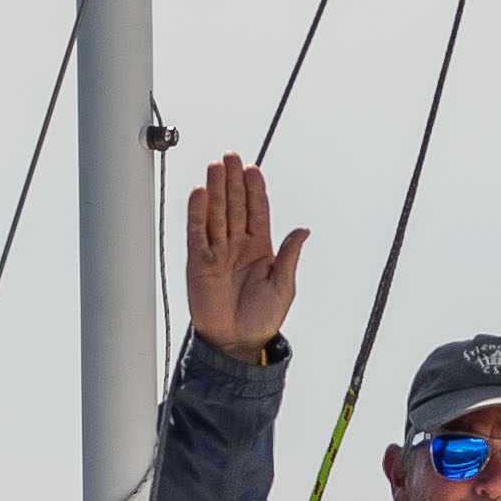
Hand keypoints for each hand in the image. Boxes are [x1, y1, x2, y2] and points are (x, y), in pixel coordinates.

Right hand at [186, 152, 306, 359]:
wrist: (237, 343)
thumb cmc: (262, 318)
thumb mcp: (283, 287)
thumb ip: (289, 257)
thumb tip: (303, 230)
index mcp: (261, 247)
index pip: (257, 210)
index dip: (255, 189)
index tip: (252, 169)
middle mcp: (238, 245)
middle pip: (235, 205)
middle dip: (233, 181)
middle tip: (230, 157)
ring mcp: (218, 252)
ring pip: (216, 214)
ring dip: (216, 190)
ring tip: (215, 167)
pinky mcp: (199, 263)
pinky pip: (198, 234)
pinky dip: (197, 215)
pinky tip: (199, 195)